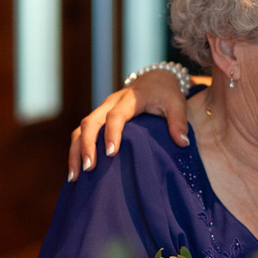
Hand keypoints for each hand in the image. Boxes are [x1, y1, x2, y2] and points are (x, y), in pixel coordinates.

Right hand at [66, 68, 191, 180]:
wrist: (154, 80)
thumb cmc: (166, 93)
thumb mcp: (177, 103)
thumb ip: (179, 121)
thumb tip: (182, 143)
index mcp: (129, 99)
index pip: (115, 115)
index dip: (111, 133)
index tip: (111, 153)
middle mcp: (110, 104)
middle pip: (90, 122)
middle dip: (86, 145)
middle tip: (89, 168)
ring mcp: (101, 111)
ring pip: (80, 129)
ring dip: (76, 151)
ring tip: (75, 177)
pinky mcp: (98, 119)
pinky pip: (81, 134)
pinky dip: (76, 151)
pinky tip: (76, 172)